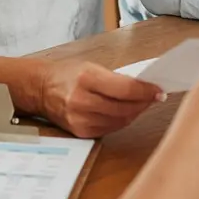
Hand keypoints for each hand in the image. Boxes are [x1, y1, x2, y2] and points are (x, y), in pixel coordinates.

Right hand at [36, 60, 164, 138]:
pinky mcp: (80, 131)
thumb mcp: (91, 67)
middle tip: (154, 97)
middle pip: (125, 107)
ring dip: (135, 113)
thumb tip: (142, 89)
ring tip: (142, 104)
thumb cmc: (67, 74)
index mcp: (86, 78)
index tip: (158, 90)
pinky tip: (126, 112)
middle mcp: (82, 100)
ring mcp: (80, 119)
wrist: (40, 89)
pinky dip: (121, 120)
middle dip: (144, 103)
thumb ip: (116, 78)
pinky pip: (109, 128)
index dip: (146, 92)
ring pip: (120, 120)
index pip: (126, 89)